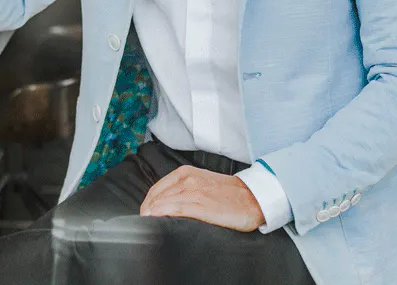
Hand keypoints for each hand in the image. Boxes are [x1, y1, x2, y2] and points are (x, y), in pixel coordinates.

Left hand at [138, 166, 264, 231]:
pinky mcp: (202, 205)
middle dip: (147, 210)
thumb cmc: (229, 194)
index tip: (144, 214)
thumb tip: (167, 203)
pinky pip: (177, 209)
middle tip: (143, 222)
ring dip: (152, 213)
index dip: (147, 203)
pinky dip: (164, 214)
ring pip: (164, 203)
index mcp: (186, 173)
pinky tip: (157, 220)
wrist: (254, 197)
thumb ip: (185, 189)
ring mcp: (195, 192)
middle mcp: (188, 180)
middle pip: (157, 196)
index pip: (156, 189)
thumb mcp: (202, 183)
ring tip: (146, 223)